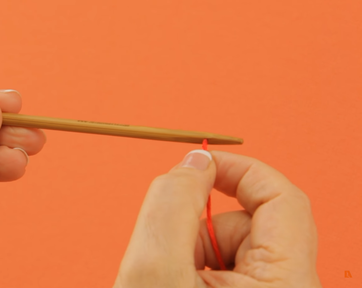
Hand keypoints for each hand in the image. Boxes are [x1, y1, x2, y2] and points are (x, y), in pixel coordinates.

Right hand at [114, 150, 321, 287]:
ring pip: (229, 248)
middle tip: (165, 257)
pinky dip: (188, 272)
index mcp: (285, 287)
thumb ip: (171, 204)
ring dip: (187, 253)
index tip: (197, 162)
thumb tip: (194, 162)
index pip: (281, 198)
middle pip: (248, 224)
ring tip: (165, 285)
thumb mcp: (153, 272)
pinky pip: (219, 271)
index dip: (238, 169)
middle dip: (196, 227)